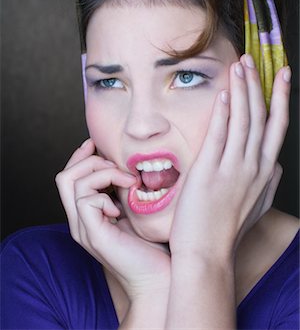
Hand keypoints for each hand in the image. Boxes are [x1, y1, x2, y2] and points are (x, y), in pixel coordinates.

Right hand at [55, 140, 170, 300]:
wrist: (159, 278)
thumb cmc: (152, 244)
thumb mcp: (134, 208)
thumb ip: (122, 189)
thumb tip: (125, 162)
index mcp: (88, 214)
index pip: (69, 177)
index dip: (80, 156)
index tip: (96, 143)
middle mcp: (80, 221)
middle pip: (64, 176)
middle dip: (90, 160)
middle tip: (117, 167)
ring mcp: (84, 229)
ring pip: (73, 182)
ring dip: (104, 172)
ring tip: (128, 183)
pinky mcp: (93, 235)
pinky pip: (85, 199)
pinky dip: (105, 194)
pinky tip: (122, 208)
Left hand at [169, 54, 289, 259]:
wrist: (207, 254)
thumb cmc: (228, 229)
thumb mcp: (257, 204)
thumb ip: (267, 181)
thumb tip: (275, 164)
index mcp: (264, 171)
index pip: (276, 127)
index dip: (280, 98)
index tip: (282, 76)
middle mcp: (253, 166)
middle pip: (260, 117)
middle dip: (259, 85)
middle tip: (253, 61)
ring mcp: (232, 168)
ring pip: (243, 120)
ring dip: (241, 90)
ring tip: (239, 67)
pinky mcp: (209, 171)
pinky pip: (219, 135)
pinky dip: (223, 112)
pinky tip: (223, 93)